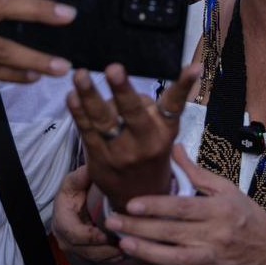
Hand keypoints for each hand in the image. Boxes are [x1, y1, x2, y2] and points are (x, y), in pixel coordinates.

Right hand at [51, 166, 123, 264]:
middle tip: (125, 243)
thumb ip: (81, 177)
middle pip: (85, 250)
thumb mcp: (75, 181)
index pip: (72, 233)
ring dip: (112, 255)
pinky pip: (101, 261)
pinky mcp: (87, 253)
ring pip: (94, 258)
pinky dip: (115, 257)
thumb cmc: (76, 192)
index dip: (89, 236)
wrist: (75, 206)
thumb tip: (91, 168)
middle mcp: (65, 237)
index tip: (105, 235)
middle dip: (105, 249)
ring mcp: (76, 248)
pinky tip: (129, 251)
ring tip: (130, 247)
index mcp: (61, 218)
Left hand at [67, 63, 198, 209]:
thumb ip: (148, 107)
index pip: (175, 104)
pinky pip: (87, 132)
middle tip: (114, 68)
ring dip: (90, 96)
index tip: (194, 67)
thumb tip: (122, 86)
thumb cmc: (150, 154)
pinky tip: (71, 96)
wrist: (139, 197)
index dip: (184, 85)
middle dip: (123, 90)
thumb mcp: (162, 133)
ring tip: (80, 75)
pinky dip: (78, 113)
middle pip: (133, 113)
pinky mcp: (99, 159)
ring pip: (104, 120)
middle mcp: (145, 141)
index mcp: (165, 130)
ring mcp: (120, 152)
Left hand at [105, 146, 265, 264]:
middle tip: (114, 222)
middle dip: (140, 228)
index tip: (131, 203)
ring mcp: (212, 259)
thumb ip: (196, 172)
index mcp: (218, 210)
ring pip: (175, 260)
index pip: (181, 208)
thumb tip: (173, 148)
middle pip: (172, 234)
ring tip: (124, 244)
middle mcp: (215, 235)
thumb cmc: (245, 213)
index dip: (155, 206)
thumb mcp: (225, 188)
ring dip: (146, 253)